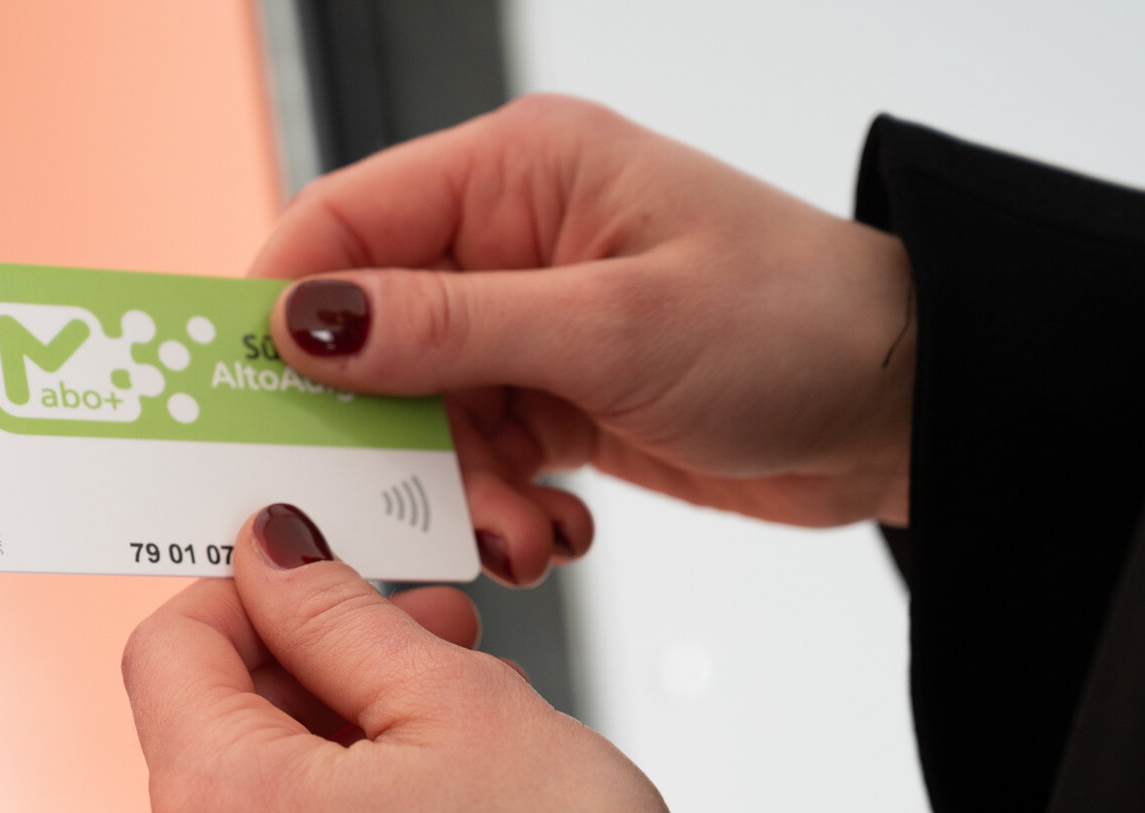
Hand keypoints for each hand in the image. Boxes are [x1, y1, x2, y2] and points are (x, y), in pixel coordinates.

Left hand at [123, 504, 666, 811]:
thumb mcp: (457, 704)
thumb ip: (342, 614)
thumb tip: (277, 549)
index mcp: (228, 803)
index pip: (170, 646)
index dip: (250, 588)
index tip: (318, 568)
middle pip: (218, 705)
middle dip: (319, 647)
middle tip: (414, 621)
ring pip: (267, 761)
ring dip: (351, 705)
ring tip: (450, 688)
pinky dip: (356, 773)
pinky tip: (437, 755)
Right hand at [251, 95, 913, 584]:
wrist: (902, 406)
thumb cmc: (793, 322)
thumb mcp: (611, 326)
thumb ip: (449, 327)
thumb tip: (306, 320)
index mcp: (518, 172)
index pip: (346, 223)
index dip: (282, 306)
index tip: (242, 394)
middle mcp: (514, 238)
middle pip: (375, 332)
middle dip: (382, 427)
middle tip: (398, 499)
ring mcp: (536, 321)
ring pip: (425, 411)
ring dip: (455, 485)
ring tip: (518, 529)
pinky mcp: (561, 393)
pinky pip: (482, 453)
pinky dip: (500, 504)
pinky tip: (556, 527)